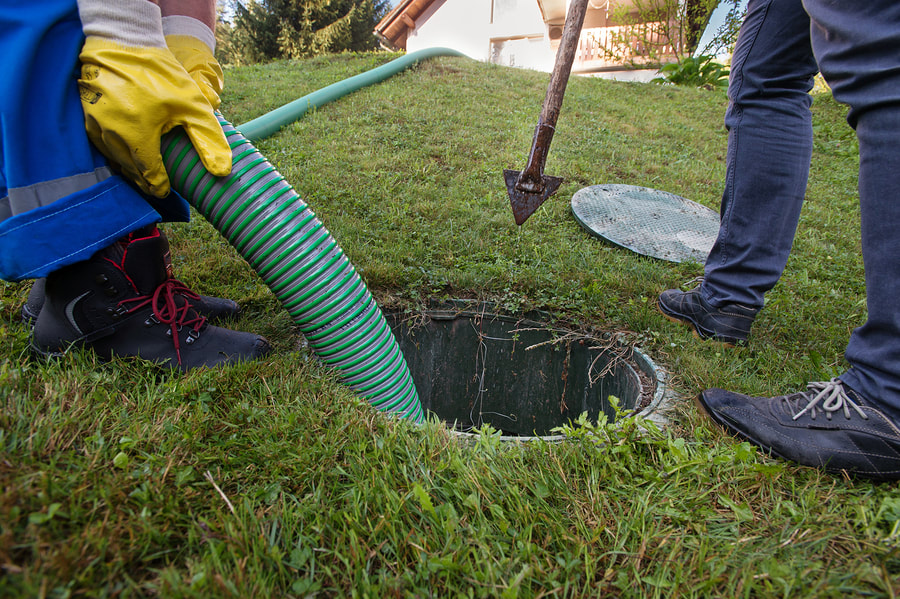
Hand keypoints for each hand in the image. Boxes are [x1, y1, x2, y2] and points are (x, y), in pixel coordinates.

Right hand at [77, 29, 230, 196]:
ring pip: (114, 159)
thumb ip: (208, 140)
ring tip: (144, 172)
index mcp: (137, 135)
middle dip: (145, 180)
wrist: (124, 41)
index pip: (149, 176)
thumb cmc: (160, 73)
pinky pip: (101, 144)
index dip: (160, 187)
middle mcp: (111, 134)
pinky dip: (115, 152)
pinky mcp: (85, 116)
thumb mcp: (193, 106)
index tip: (167, 191)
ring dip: (129, 168)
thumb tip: (222, 172)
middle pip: (130, 171)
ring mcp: (94, 125)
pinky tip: (127, 152)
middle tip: (157, 186)